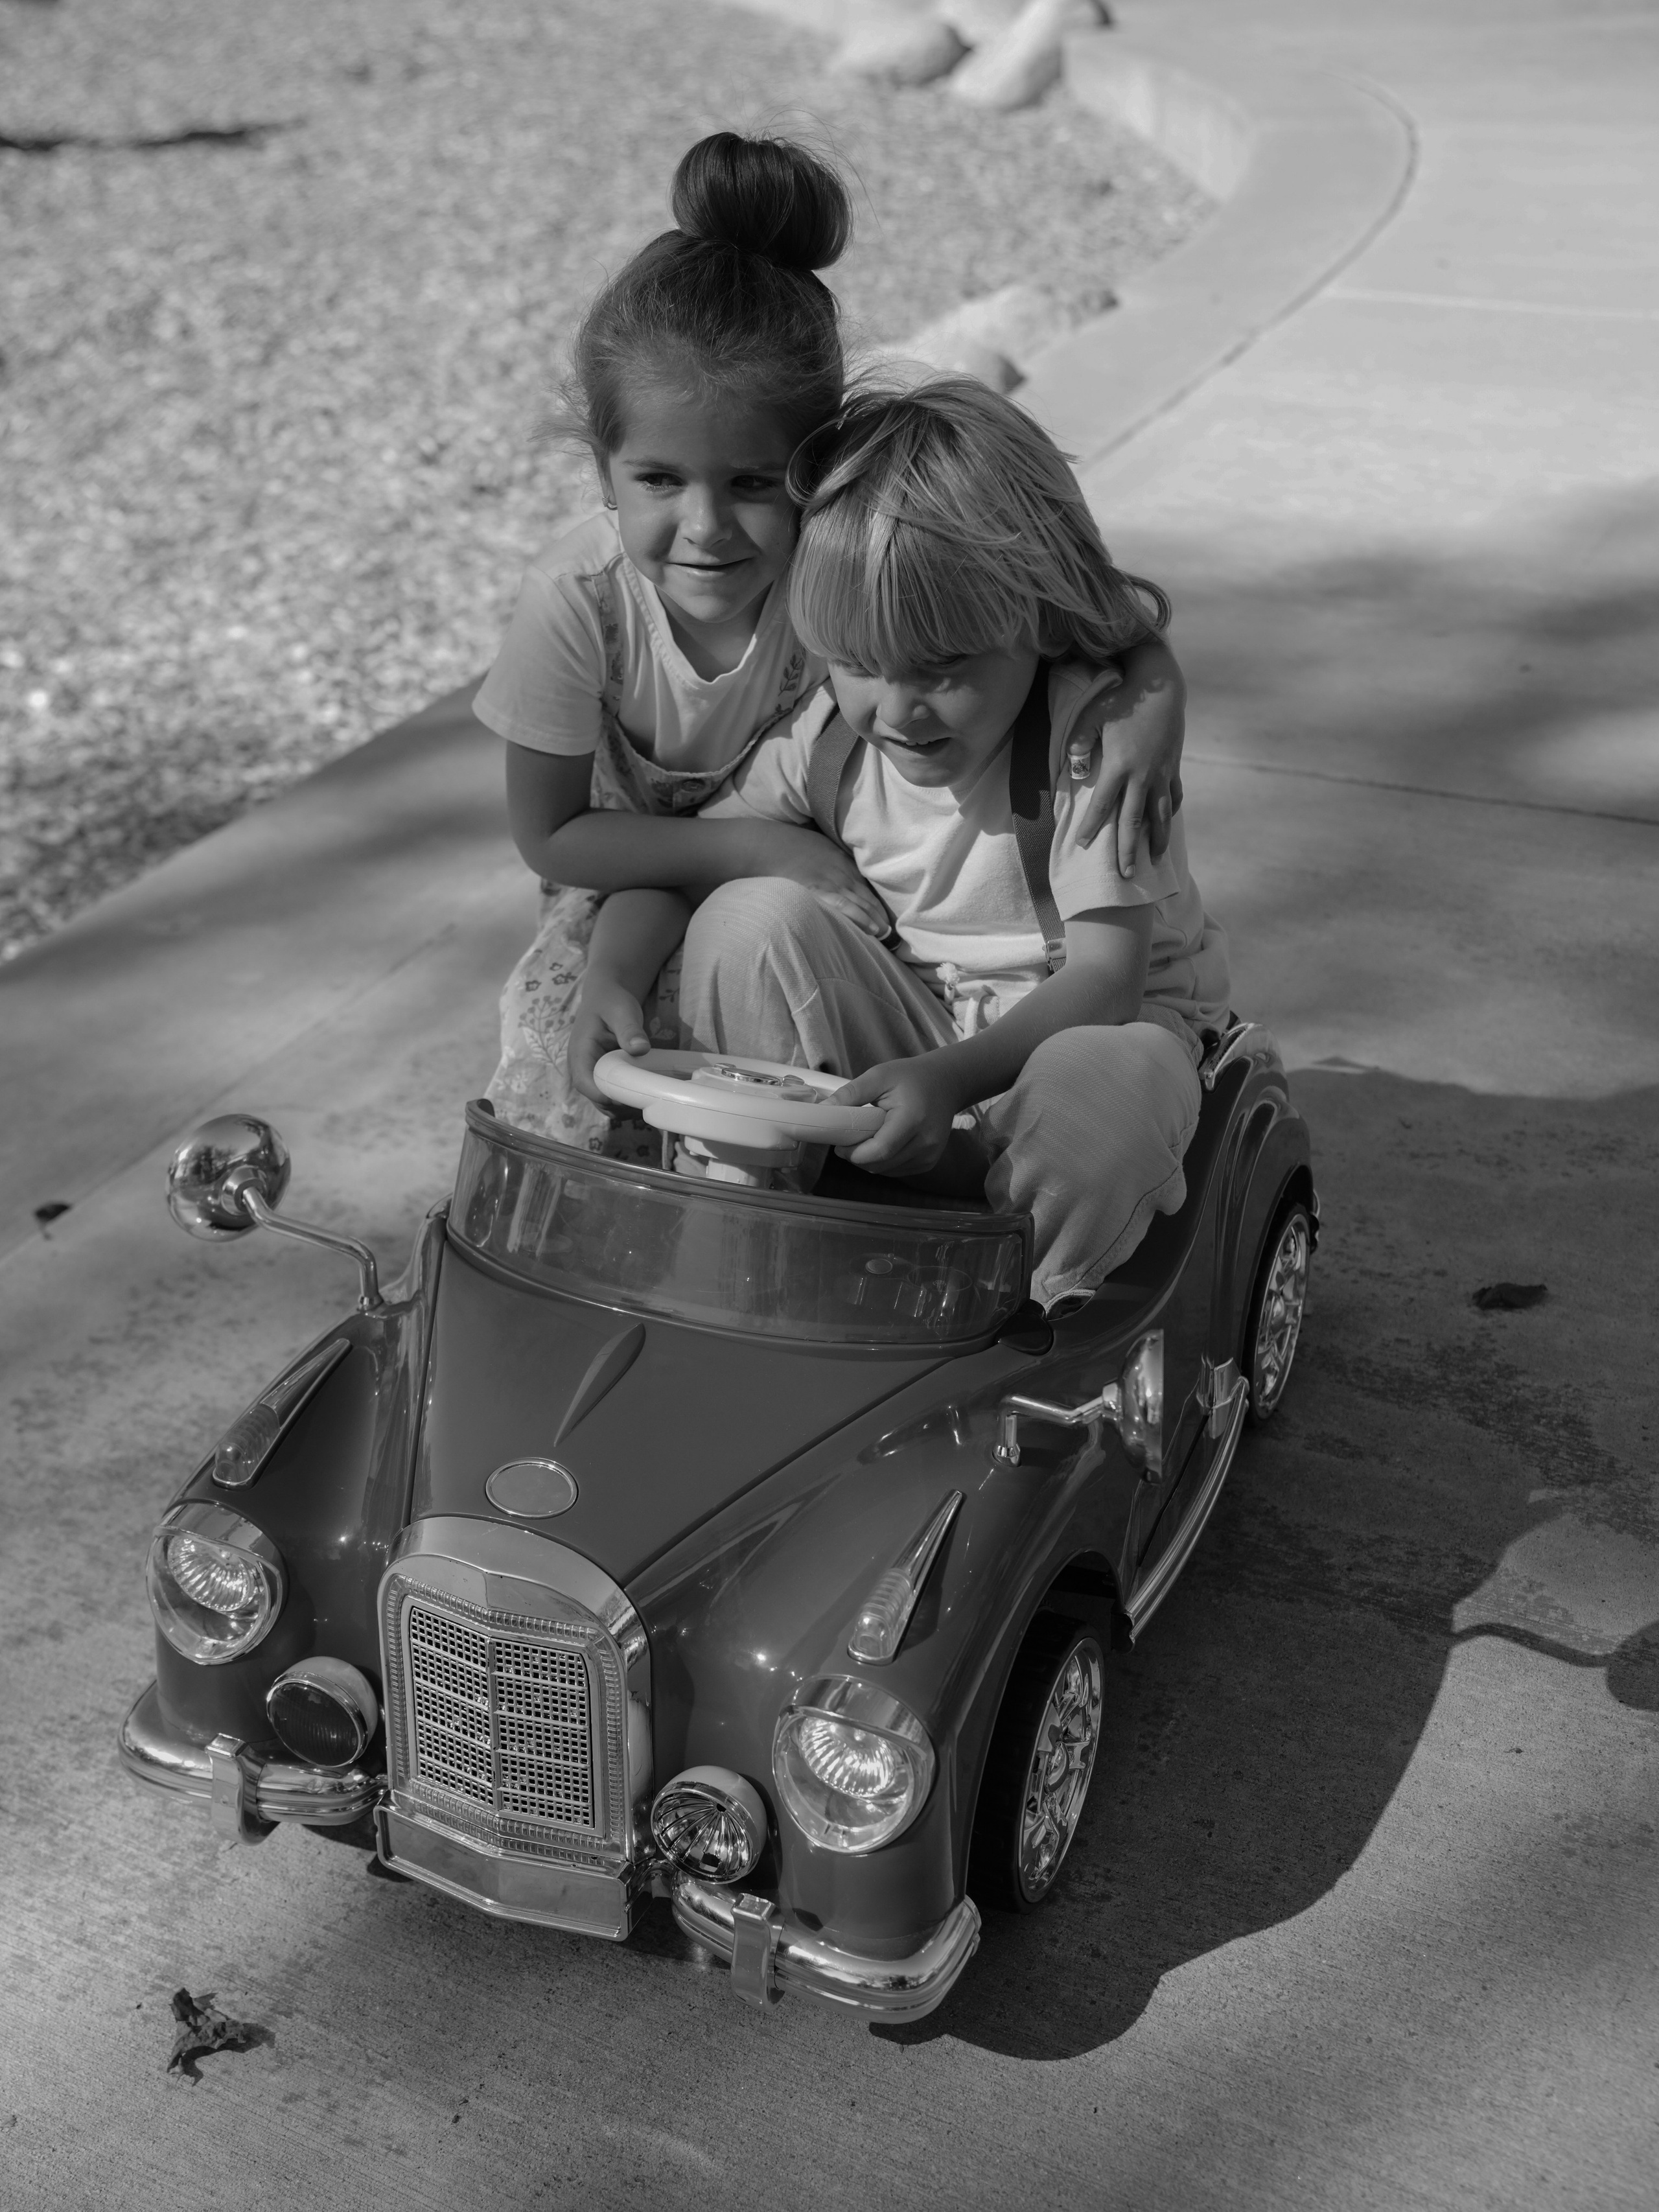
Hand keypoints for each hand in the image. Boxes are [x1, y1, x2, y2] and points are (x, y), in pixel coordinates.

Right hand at [569, 973, 651, 1106]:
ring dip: (627, 1107)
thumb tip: (640, 1048)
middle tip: (651, 1096)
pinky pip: (614, 1099)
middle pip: (598, 1101)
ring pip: (607, 1105)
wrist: (607, 998)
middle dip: (622, 1105)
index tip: (635, 1094)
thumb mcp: (622, 1010)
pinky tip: (647, 1092)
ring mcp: (593, 1077)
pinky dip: (628, 1101)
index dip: (609, 1095)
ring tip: (651, 1095)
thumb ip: (629, 1028)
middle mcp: (583, 1070)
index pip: (586, 1085)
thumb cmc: (612, 1002)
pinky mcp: (604, 1079)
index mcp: (580, 1055)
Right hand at [751, 825, 889, 937]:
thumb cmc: (787, 847)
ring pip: (862, 903)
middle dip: (881, 914)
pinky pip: (845, 907)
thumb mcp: (815, 847)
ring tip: (886, 935)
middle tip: (892, 931)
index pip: (865, 885)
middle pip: (868, 896)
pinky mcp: (820, 892)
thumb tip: (829, 871)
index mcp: (841, 861)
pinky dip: (860, 918)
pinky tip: (871, 930)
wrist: (767, 845)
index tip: (885, 915)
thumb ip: (827, 860)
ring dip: (876, 920)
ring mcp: (832, 882)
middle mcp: (842, 872)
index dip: (877, 902)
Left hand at [834, 1054, 965, 1179]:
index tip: (839, 1144)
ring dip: (869, 1160)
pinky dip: (882, 1161)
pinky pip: (896, 1171)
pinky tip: (882, 1142)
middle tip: (848, 1139)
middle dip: (857, 1156)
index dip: (854, 1153)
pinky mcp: (929, 1162)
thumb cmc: (912, 1077)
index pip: (880, 1150)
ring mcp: (930, 1155)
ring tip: (867, 1137)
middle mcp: (926, 1142)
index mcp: (914, 1119)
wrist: (947, 1083)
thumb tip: (824, 1110)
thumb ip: (851, 1093)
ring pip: (886, 1171)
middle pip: (880, 1164)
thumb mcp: (879, 1075)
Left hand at [1067, 649, 1186, 877]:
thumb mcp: (1092, 716)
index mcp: (1120, 766)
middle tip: (1125, 875)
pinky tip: (1167, 824)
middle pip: (1134, 821)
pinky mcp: (1174, 767)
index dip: (1093, 827)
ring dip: (1157, 840)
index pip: (1103, 804)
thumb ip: (1079, 743)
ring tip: (1154, 861)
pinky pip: (1174, 796)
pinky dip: (1170, 812)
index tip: (1084, 845)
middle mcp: (1143, 775)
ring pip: (1160, 815)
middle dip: (1129, 850)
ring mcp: (1162, 773)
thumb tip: (1073, 770)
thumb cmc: (1122, 701)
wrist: (1161, 687)